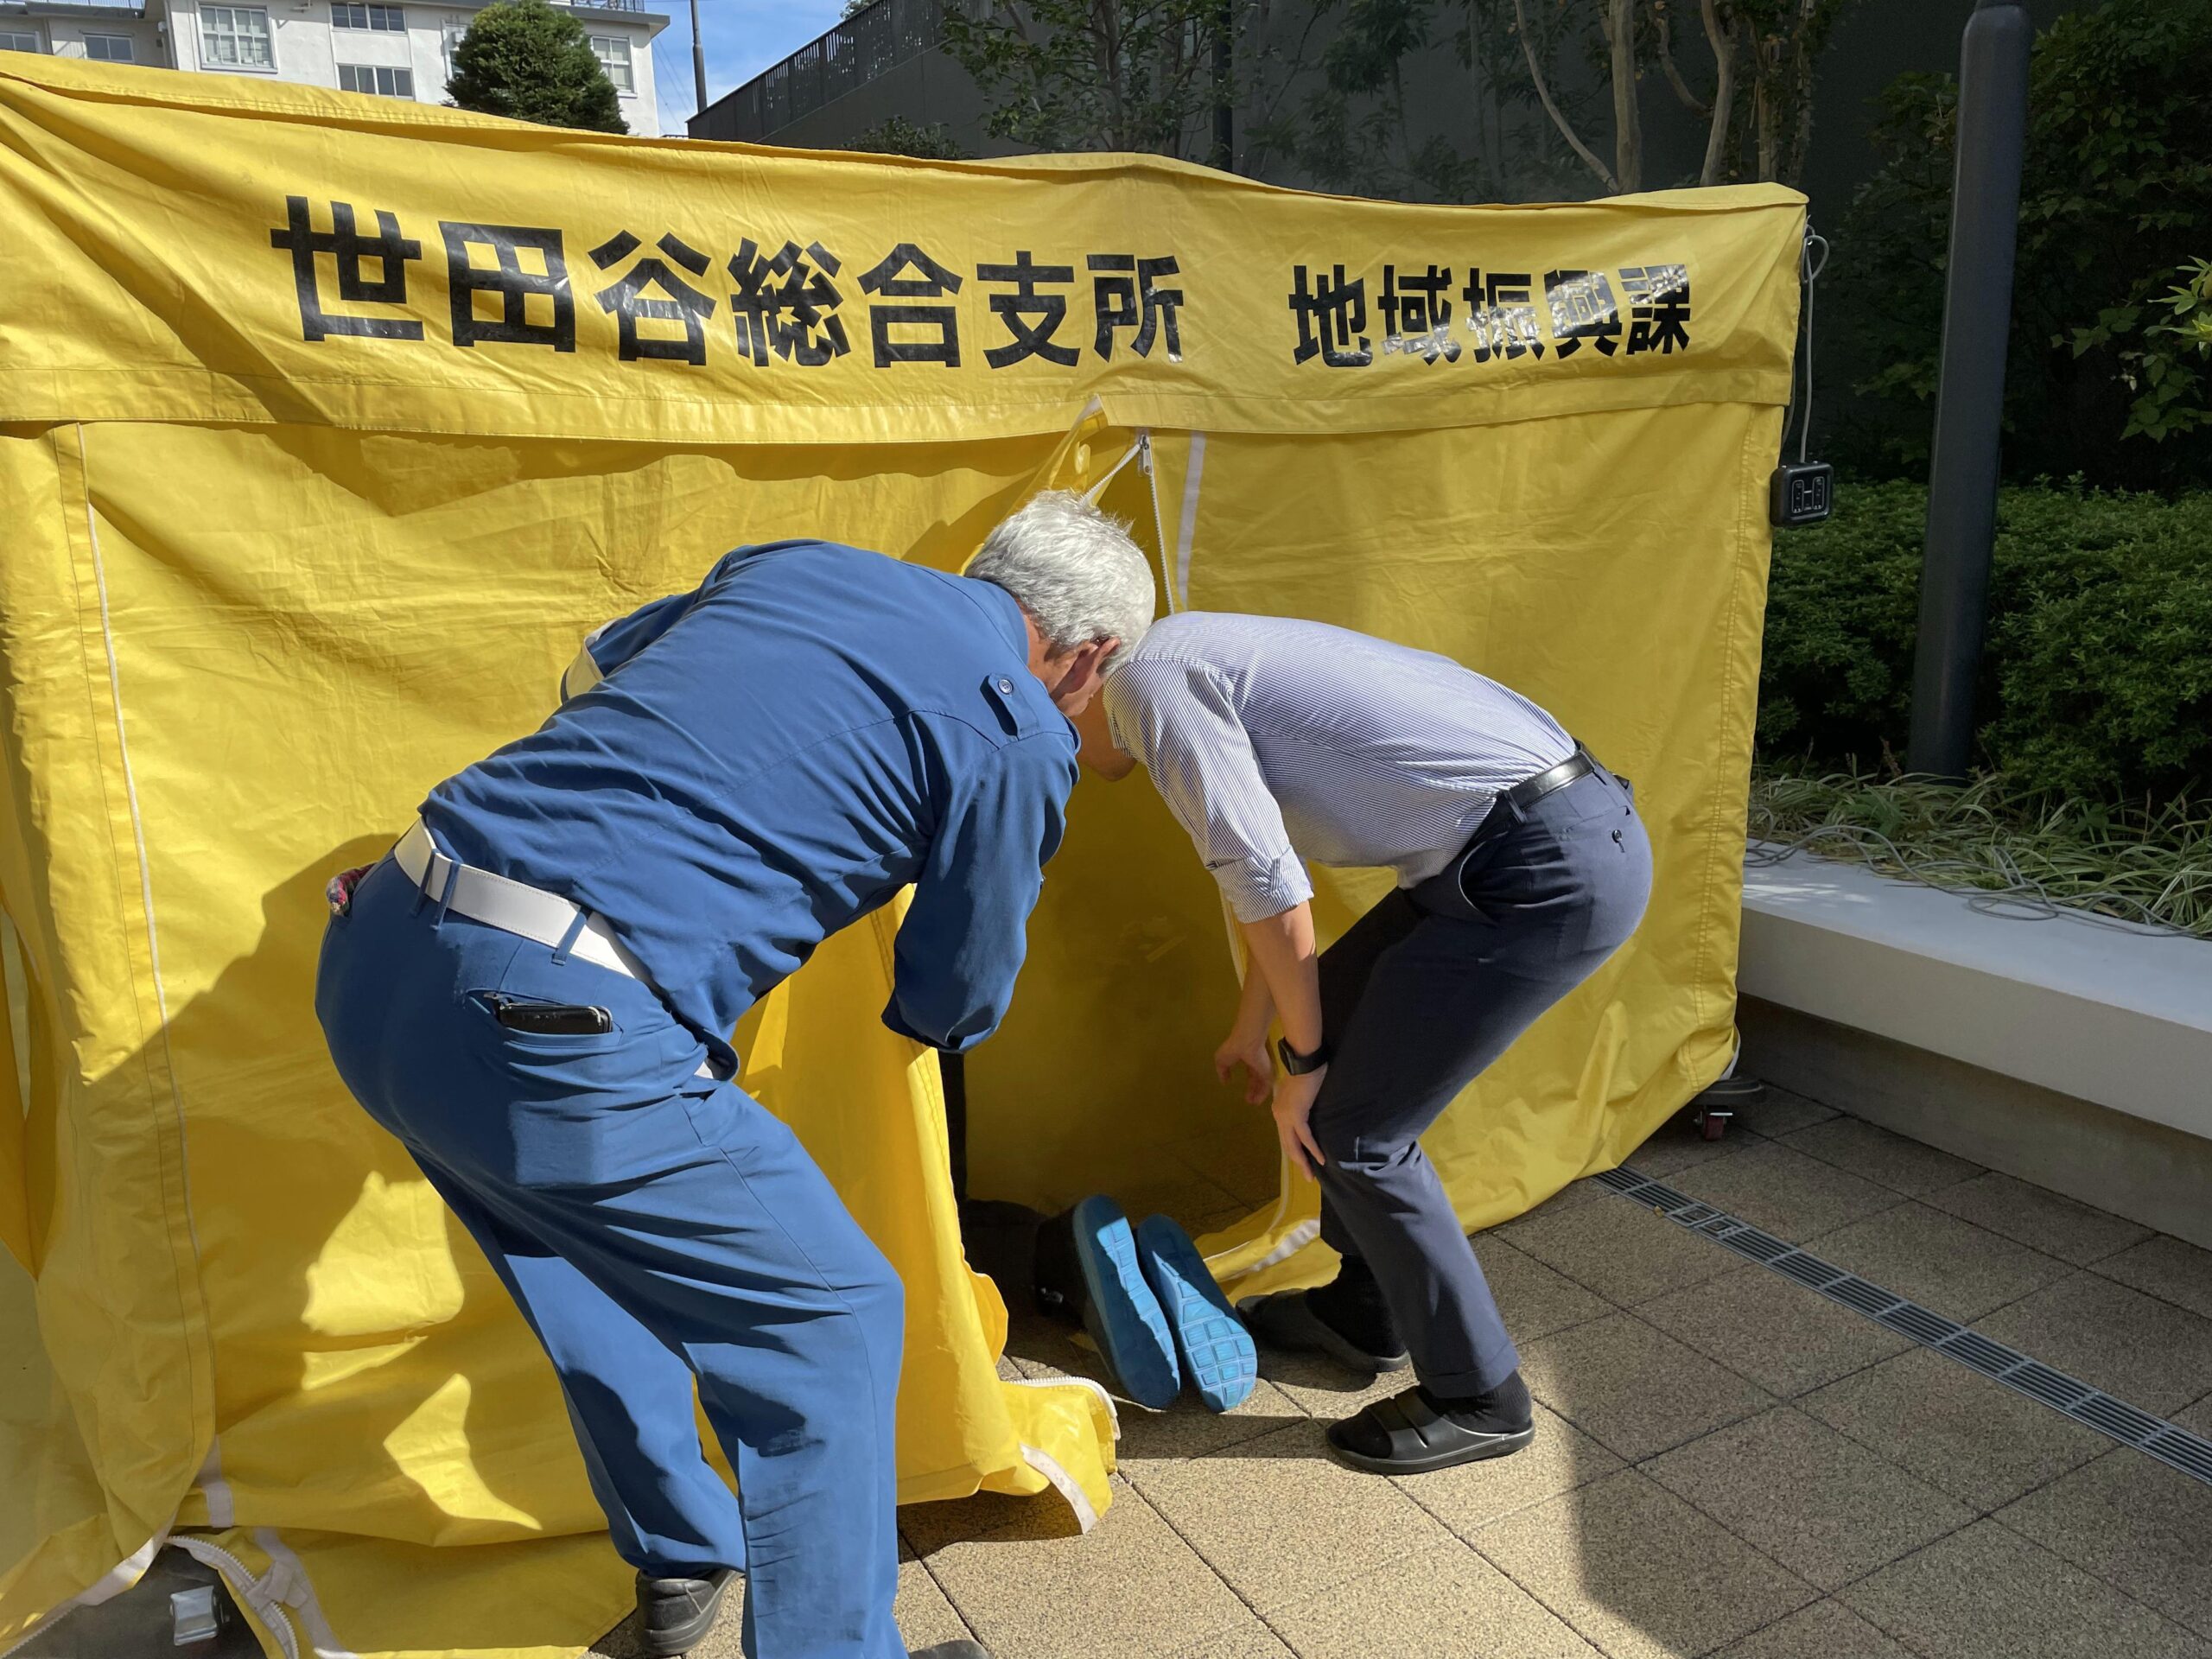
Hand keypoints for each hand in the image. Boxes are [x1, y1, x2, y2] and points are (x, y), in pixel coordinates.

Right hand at [1214, 1024, 1273, 1105]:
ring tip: (1253, 1103)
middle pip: (1257, 1080)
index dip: (1248, 1083)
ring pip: (1262, 1084)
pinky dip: (1262, 1095)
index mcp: (1248, 1059)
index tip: (1245, 1092)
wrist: (1246, 1042)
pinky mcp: (1268, 1073)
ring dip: (1258, 1094)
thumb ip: (1222, 1071)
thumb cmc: (1233, 1048)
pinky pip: (1266, 1086)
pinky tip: (1257, 1102)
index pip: (1250, 1073)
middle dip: (1253, 1090)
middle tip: (1249, 1100)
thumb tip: (1224, 1081)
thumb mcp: (1221, 1060)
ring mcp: (1263, 1068)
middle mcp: (1257, 1064)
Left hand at [1270, 1066, 1327, 1181]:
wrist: (1305, 1063)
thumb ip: (1299, 1105)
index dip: (1294, 1151)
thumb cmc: (1306, 1074)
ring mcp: (1286, 1117)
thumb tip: (1306, 1113)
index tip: (1303, 1163)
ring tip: (1311, 1175)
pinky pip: (1305, 1138)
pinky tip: (1320, 1160)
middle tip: (1308, 1176)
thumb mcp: (1299, 1093)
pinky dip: (1313, 1150)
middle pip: (1288, 1145)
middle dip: (1298, 1162)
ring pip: (1294, 1146)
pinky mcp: (1296, 1116)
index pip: (1286, 1137)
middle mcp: (1279, 1116)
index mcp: (1279, 1111)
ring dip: (1303, 1162)